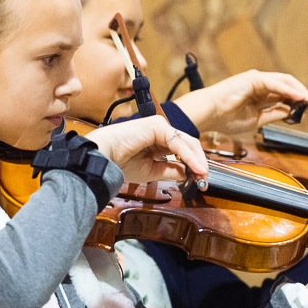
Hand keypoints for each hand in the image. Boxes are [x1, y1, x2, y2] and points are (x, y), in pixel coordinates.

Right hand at [84, 116, 208, 184]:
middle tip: (204, 180)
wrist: (102, 159)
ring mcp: (159, 126)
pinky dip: (189, 156)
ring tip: (202, 176)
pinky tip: (196, 168)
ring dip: (197, 160)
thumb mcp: (151, 171)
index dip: (194, 165)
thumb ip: (171, 170)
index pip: (182, 150)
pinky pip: (178, 143)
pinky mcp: (157, 125)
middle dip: (199, 162)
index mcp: (157, 140)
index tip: (200, 181)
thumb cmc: (119, 163)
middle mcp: (159, 130)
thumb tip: (188, 173)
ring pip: (187, 143)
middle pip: (188, 145)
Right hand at [172, 69, 307, 135]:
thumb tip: (290, 111)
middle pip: (286, 86)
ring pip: (284, 82)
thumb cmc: (225, 118)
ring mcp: (256, 80)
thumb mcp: (257, 120)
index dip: (296, 102)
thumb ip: (273, 114)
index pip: (282, 95)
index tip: (307, 111)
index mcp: (258, 95)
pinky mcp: (253, 79)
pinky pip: (276, 84)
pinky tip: (298, 97)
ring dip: (298, 91)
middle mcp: (259, 85)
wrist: (208, 114)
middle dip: (301, 95)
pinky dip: (289, 90)